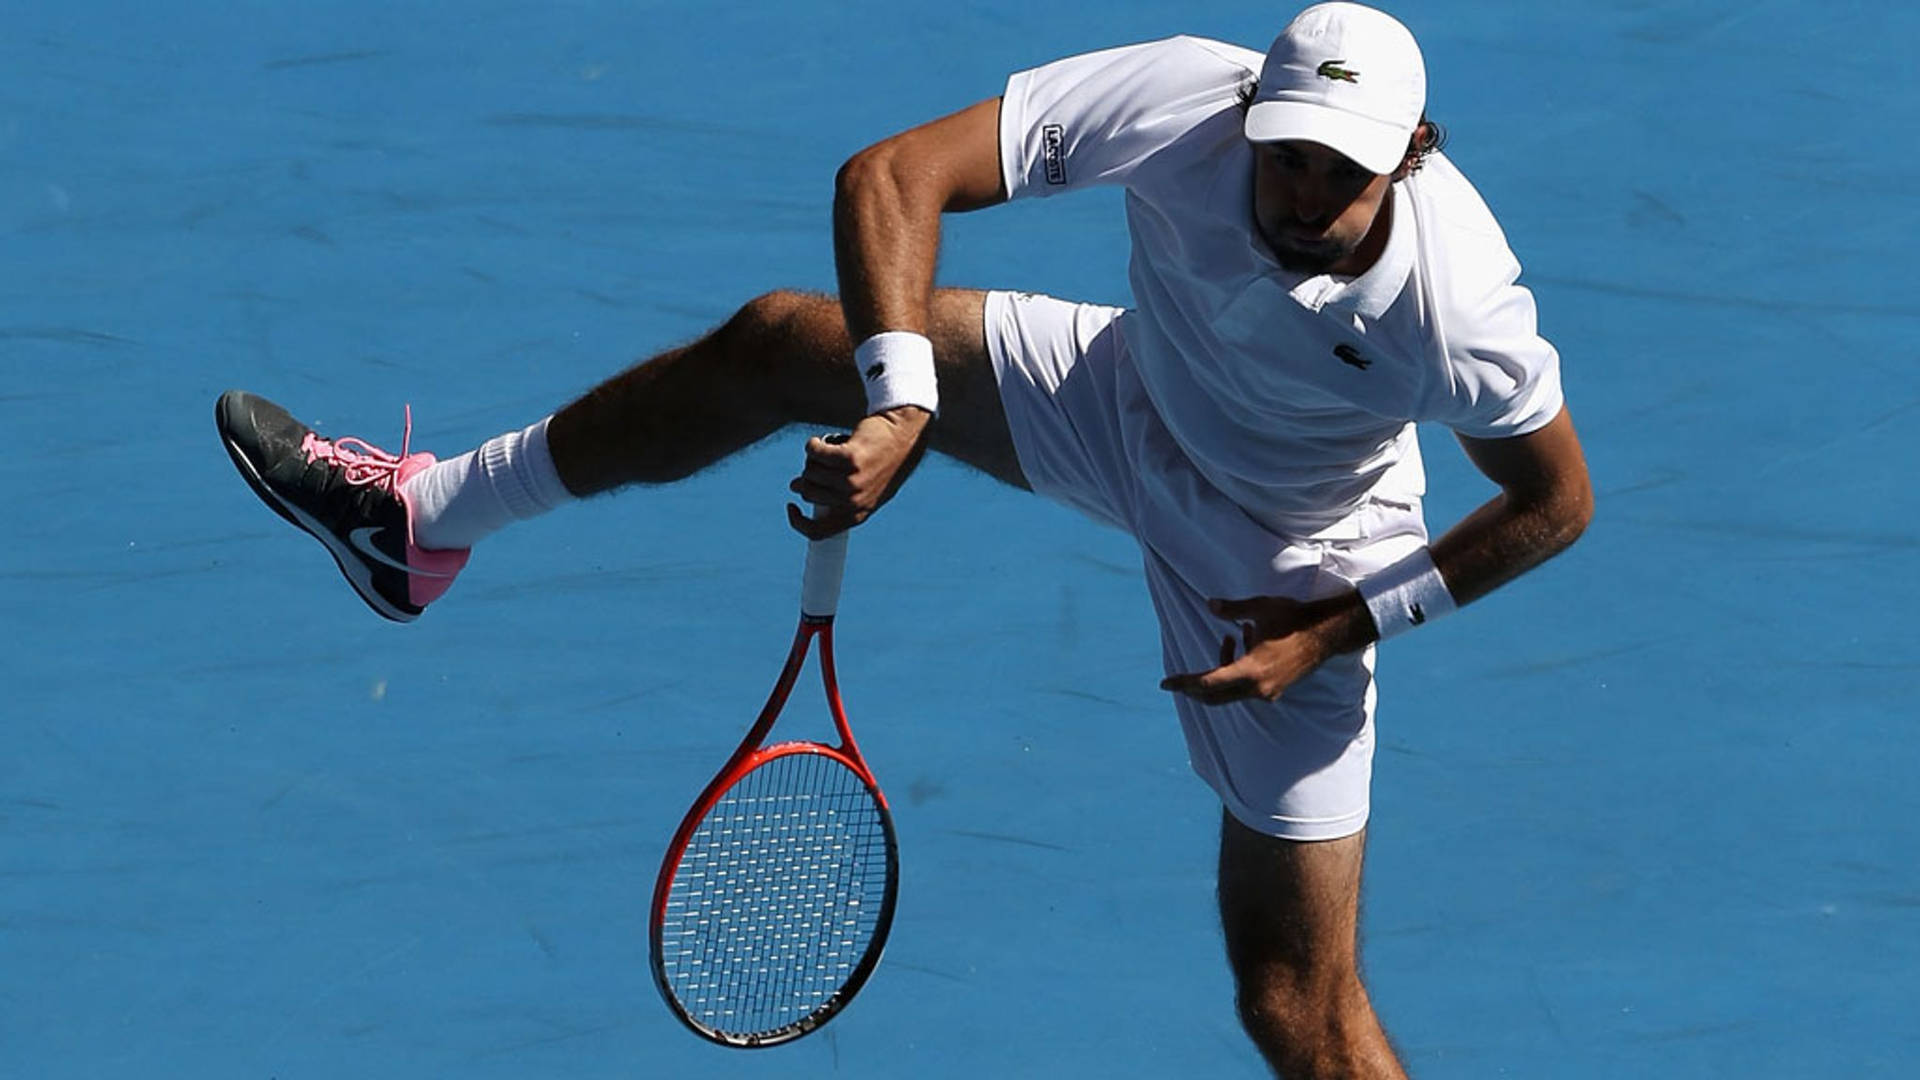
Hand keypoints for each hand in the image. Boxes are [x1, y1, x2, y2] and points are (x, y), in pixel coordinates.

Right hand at [787, 406, 930, 538]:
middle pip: (807, 493)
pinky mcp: (849, 458)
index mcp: (857, 515)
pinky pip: (814, 453)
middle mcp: (854, 502)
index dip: (797, 522)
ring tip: (829, 451)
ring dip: (813, 459)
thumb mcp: (867, 490)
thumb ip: (838, 497)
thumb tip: (798, 488)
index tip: (791, 506)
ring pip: (810, 471)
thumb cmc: (883, 462)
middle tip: (819, 465)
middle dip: (807, 477)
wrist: (903, 436)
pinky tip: (822, 442)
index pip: (817, 532)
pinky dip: (814, 445)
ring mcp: (851, 481)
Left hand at [1159, 596, 1354, 704]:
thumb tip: (1210, 605)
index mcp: (1251, 670)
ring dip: (1221, 669)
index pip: (1208, 683)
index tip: (1165, 683)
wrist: (1327, 634)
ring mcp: (1268, 692)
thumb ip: (1232, 609)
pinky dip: (1237, 669)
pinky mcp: (1275, 690)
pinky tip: (1245, 641)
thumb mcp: (1261, 608)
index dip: (1184, 683)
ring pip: (1231, 690)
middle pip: (1215, 696)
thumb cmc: (1294, 618)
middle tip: (1178, 678)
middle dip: (1194, 687)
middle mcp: (1258, 688)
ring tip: (1230, 637)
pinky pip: (1246, 686)